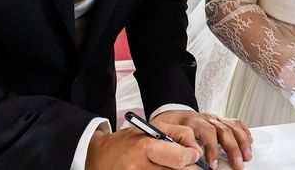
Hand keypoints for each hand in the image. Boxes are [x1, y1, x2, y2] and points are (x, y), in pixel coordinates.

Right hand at [86, 124, 201, 169]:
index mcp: (144, 148)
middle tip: (191, 164)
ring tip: (177, 166)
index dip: (192, 156)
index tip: (193, 154)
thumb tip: (195, 149)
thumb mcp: (150, 129)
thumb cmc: (127, 142)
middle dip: (190, 168)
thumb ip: (177, 134)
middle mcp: (139, 167)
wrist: (98, 157)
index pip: (179, 158)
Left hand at [152, 111, 252, 169]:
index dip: (212, 149)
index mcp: (189, 121)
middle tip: (236, 164)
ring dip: (241, 142)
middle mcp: (203, 118)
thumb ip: (176, 144)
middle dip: (232, 148)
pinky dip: (243, 132)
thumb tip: (188, 156)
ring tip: (246, 156)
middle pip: (222, 130)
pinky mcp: (218, 120)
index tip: (213, 165)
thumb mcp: (162, 134)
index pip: (205, 131)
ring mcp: (212, 118)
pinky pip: (234, 123)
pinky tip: (248, 141)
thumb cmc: (165, 128)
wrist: (168, 116)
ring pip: (231, 126)